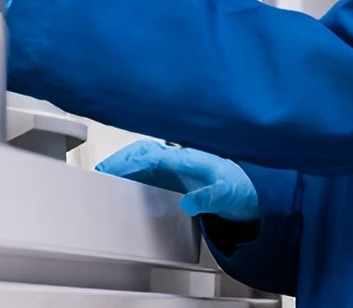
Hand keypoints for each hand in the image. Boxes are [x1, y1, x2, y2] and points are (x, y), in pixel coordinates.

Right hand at [95, 140, 260, 220]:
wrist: (252, 190)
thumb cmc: (240, 188)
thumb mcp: (228, 195)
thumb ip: (210, 197)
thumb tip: (189, 202)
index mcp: (189, 158)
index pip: (153, 155)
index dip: (131, 162)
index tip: (113, 171)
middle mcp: (179, 157)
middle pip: (144, 151)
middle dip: (121, 159)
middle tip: (100, 172)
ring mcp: (175, 164)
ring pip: (143, 156)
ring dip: (123, 163)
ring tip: (103, 175)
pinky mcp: (174, 173)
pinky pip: (147, 166)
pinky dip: (131, 170)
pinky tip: (121, 179)